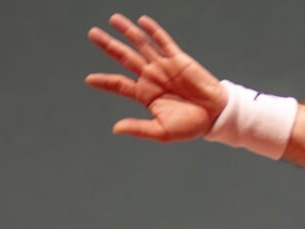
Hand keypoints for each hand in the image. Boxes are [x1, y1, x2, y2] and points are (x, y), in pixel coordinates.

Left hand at [85, 13, 227, 142]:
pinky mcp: (178, 59)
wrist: (215, 115)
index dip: (104, 80)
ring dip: (127, 32)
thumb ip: (138, 128)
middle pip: (124, 57)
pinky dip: (153, 30)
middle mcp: (151, 77)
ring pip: (141, 44)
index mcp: (145, 94)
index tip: (89, 79)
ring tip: (113, 19)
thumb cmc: (189, 125)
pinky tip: (141, 21)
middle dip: (108, 45)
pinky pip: (163, 41)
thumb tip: (115, 128)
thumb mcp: (161, 132)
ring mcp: (163, 66)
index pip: (119, 84)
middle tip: (92, 33)